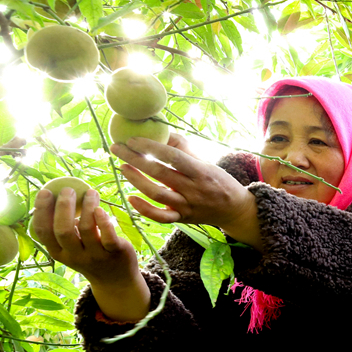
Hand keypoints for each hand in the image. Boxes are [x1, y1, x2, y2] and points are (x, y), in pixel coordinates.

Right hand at [31, 187, 150, 321]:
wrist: (115, 279)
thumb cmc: (90, 254)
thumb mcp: (72, 246)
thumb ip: (66, 227)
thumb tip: (61, 196)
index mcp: (59, 252)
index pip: (43, 232)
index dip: (41, 211)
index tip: (45, 191)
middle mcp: (74, 255)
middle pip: (63, 230)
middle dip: (64, 207)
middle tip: (68, 189)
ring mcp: (95, 255)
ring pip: (86, 228)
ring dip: (87, 207)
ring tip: (91, 192)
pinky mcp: (115, 252)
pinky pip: (108, 236)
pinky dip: (103, 221)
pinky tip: (101, 209)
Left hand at [110, 133, 261, 249]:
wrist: (234, 210)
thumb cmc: (218, 181)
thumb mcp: (207, 162)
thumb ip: (184, 150)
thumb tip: (161, 133)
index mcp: (201, 171)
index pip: (173, 156)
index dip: (151, 147)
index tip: (133, 140)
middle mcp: (194, 189)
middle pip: (160, 173)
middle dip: (135, 159)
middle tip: (117, 149)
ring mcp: (187, 205)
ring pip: (157, 194)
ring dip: (136, 180)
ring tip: (123, 168)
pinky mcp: (182, 219)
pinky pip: (160, 217)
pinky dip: (144, 209)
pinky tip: (131, 198)